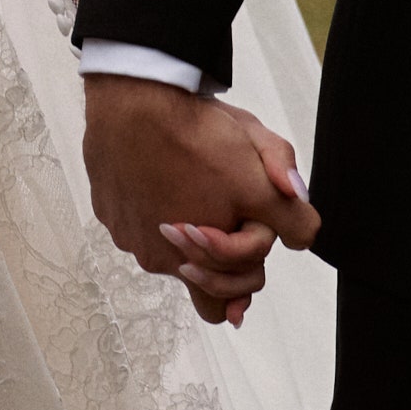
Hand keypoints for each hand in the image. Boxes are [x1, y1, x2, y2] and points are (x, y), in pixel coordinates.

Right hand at [81, 74, 316, 327]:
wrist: (137, 102)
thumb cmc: (196, 138)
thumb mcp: (261, 178)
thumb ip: (292, 217)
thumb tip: (302, 238)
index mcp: (197, 262)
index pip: (223, 307)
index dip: (243, 271)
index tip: (244, 232)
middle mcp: (156, 258)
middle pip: (196, 273)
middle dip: (216, 246)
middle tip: (223, 202)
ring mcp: (127, 235)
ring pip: (165, 242)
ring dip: (182, 221)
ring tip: (191, 177)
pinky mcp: (108, 209)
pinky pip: (137, 216)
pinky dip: (152, 200)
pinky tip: (162, 169)